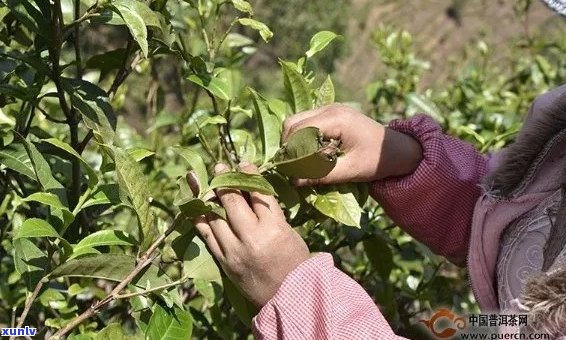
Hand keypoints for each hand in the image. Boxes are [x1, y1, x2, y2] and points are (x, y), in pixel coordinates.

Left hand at [190, 162, 309, 306]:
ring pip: (215, 217)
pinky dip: (200, 219)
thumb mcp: (289, 232)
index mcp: (274, 228)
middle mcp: (251, 238)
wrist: (289, 297)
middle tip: (218, 168)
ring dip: (207, 197)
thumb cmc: (295, 262)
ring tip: (203, 184)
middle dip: (224, 181)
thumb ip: (270, 212)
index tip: (242, 163)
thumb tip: (251, 190)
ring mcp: (234, 251)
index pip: (258, 193)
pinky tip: (195, 207)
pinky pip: (207, 236)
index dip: (249, 175)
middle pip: (232, 201)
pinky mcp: (224, 261)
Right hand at [282, 103, 422, 184]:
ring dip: (293, 142)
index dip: (290, 152)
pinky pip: (306, 123)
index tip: (289, 172)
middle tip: (291, 168)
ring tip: (300, 163)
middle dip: (288, 146)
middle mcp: (329, 108)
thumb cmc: (378, 160)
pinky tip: (310, 154)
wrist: (399, 149)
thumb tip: (293, 181)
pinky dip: (302, 138)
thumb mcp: (350, 170)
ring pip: (296, 121)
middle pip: (292, 123)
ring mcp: (329, 108)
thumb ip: (321, 175)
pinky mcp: (330, 113)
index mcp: (336, 119)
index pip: (298, 132)